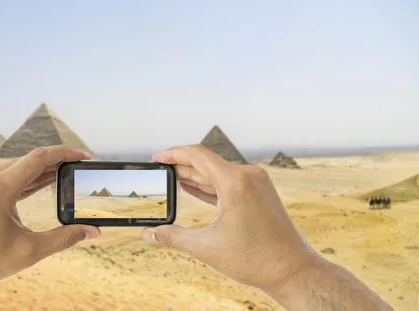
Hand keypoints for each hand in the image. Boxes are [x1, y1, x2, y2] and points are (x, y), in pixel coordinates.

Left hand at [0, 146, 100, 294]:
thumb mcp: (28, 251)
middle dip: (58, 162)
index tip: (85, 157)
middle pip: (30, 160)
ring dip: (43, 170)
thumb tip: (92, 231)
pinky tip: (43, 183)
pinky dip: (27, 179)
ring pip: (18, 167)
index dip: (66, 154)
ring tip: (67, 175)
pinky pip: (7, 176)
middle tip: (81, 169)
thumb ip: (64, 238)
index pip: (39, 158)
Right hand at [142, 144, 318, 292]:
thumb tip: (148, 234)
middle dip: (181, 167)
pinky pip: (228, 183)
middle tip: (159, 173)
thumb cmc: (256, 259)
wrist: (292, 270)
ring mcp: (256, 184)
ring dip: (195, 177)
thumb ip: (172, 237)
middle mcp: (248, 176)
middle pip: (206, 163)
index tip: (156, 158)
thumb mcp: (206, 247)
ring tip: (171, 180)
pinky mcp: (259, 194)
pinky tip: (192, 188)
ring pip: (217, 173)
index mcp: (236, 182)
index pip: (197, 155)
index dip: (173, 154)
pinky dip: (209, 186)